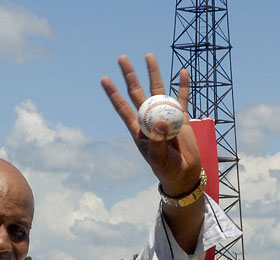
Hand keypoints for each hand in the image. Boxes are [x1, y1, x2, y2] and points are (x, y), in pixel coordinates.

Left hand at [101, 54, 200, 196]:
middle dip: (129, 76)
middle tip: (121, 58)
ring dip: (153, 73)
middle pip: (137, 92)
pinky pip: (181, 98)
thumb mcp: (159, 158)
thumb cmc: (166, 169)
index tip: (104, 78)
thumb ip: (157, 141)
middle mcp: (148, 118)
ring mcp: (164, 115)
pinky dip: (182, 86)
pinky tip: (182, 72)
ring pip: (158, 90)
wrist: (184, 173)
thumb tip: (158, 121)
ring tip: (148, 56)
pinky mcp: (181, 117)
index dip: (113, 93)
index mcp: (137, 129)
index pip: (122, 107)